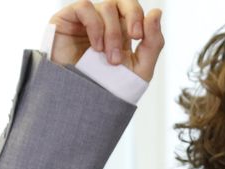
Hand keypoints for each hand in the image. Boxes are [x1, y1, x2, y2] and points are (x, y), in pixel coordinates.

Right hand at [50, 0, 164, 79]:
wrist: (79, 101)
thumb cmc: (107, 88)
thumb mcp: (140, 68)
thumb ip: (153, 42)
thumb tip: (157, 12)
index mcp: (122, 31)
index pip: (136, 11)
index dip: (141, 17)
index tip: (139, 37)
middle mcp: (105, 22)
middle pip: (124, 1)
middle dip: (133, 16)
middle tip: (135, 37)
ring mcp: (86, 20)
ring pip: (107, 7)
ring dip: (113, 32)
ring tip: (109, 58)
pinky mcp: (67, 19)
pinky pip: (84, 7)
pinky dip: (95, 26)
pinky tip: (96, 47)